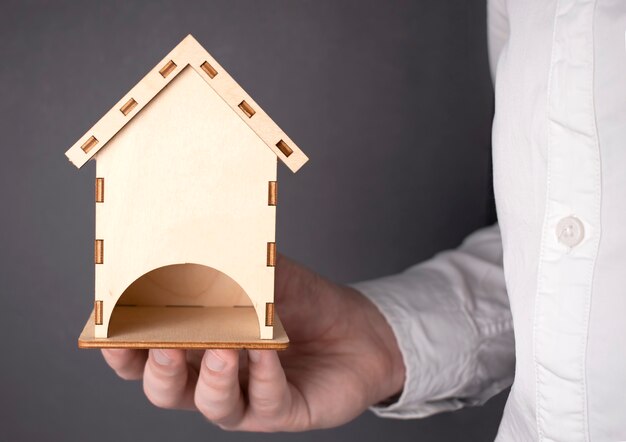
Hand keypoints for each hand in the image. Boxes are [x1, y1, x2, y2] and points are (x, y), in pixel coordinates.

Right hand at [102, 255, 404, 430]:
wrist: (359, 329)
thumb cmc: (304, 302)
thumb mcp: (268, 275)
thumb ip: (235, 264)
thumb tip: (200, 239)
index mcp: (198, 344)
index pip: (146, 355)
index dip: (123, 348)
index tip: (110, 328)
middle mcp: (214, 377)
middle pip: (166, 389)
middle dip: (158, 371)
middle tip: (161, 346)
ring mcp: (247, 398)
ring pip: (212, 405)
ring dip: (212, 379)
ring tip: (222, 349)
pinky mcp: (282, 411)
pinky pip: (265, 401)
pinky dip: (263, 376)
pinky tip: (266, 352)